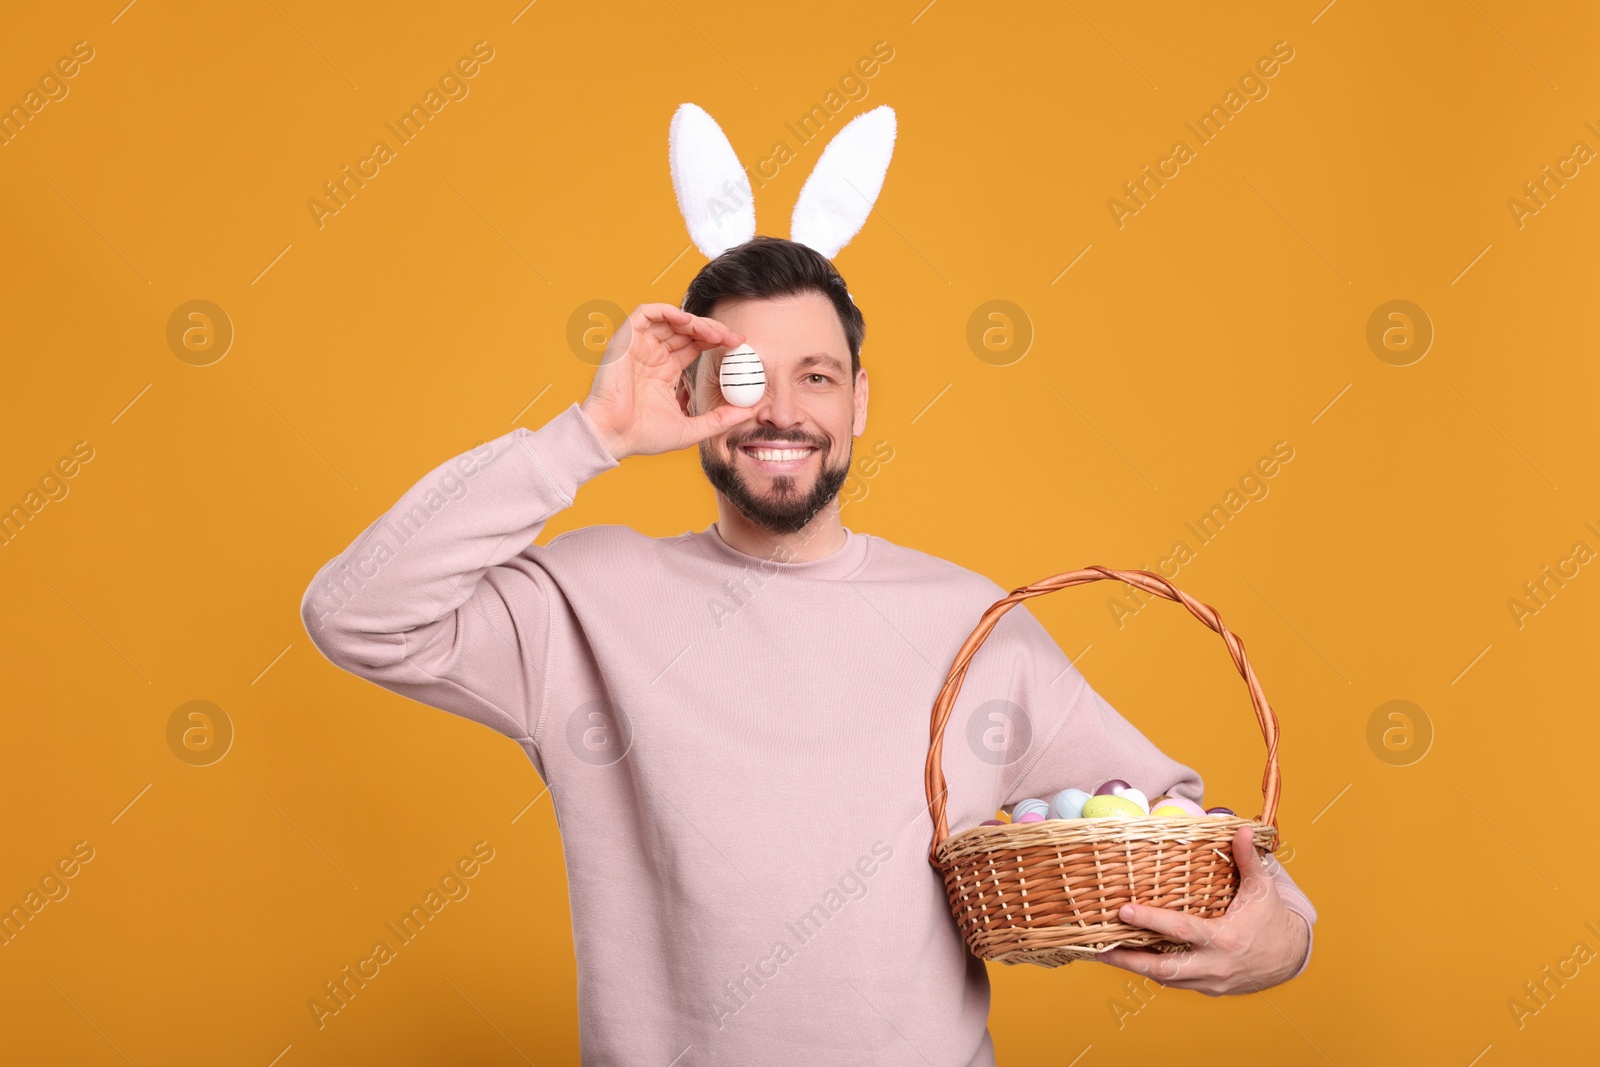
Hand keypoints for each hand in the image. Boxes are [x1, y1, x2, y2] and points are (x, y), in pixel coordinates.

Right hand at [579, 302, 753, 460]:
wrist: (613, 437)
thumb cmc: (643, 436)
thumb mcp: (692, 428)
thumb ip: (721, 419)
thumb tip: (750, 412)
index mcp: (665, 372)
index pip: (695, 346)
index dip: (717, 341)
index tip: (739, 346)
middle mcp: (652, 356)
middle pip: (687, 330)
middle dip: (713, 330)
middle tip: (735, 339)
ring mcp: (638, 346)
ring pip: (670, 319)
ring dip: (696, 321)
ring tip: (715, 334)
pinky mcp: (625, 340)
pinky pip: (646, 313)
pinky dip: (668, 311)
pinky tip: (688, 321)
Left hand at [1094, 826, 1309, 995]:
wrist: (1291, 958)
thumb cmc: (1271, 919)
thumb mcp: (1261, 889)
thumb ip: (1247, 860)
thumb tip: (1242, 829)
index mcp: (1225, 939)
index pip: (1182, 930)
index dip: (1151, 921)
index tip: (1123, 911)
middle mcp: (1215, 965)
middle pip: (1164, 968)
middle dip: (1129, 961)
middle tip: (1098, 949)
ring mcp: (1211, 982)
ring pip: (1166, 980)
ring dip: (1135, 968)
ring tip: (1105, 954)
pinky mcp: (1209, 990)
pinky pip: (1176, 983)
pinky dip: (1153, 972)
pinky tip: (1132, 959)